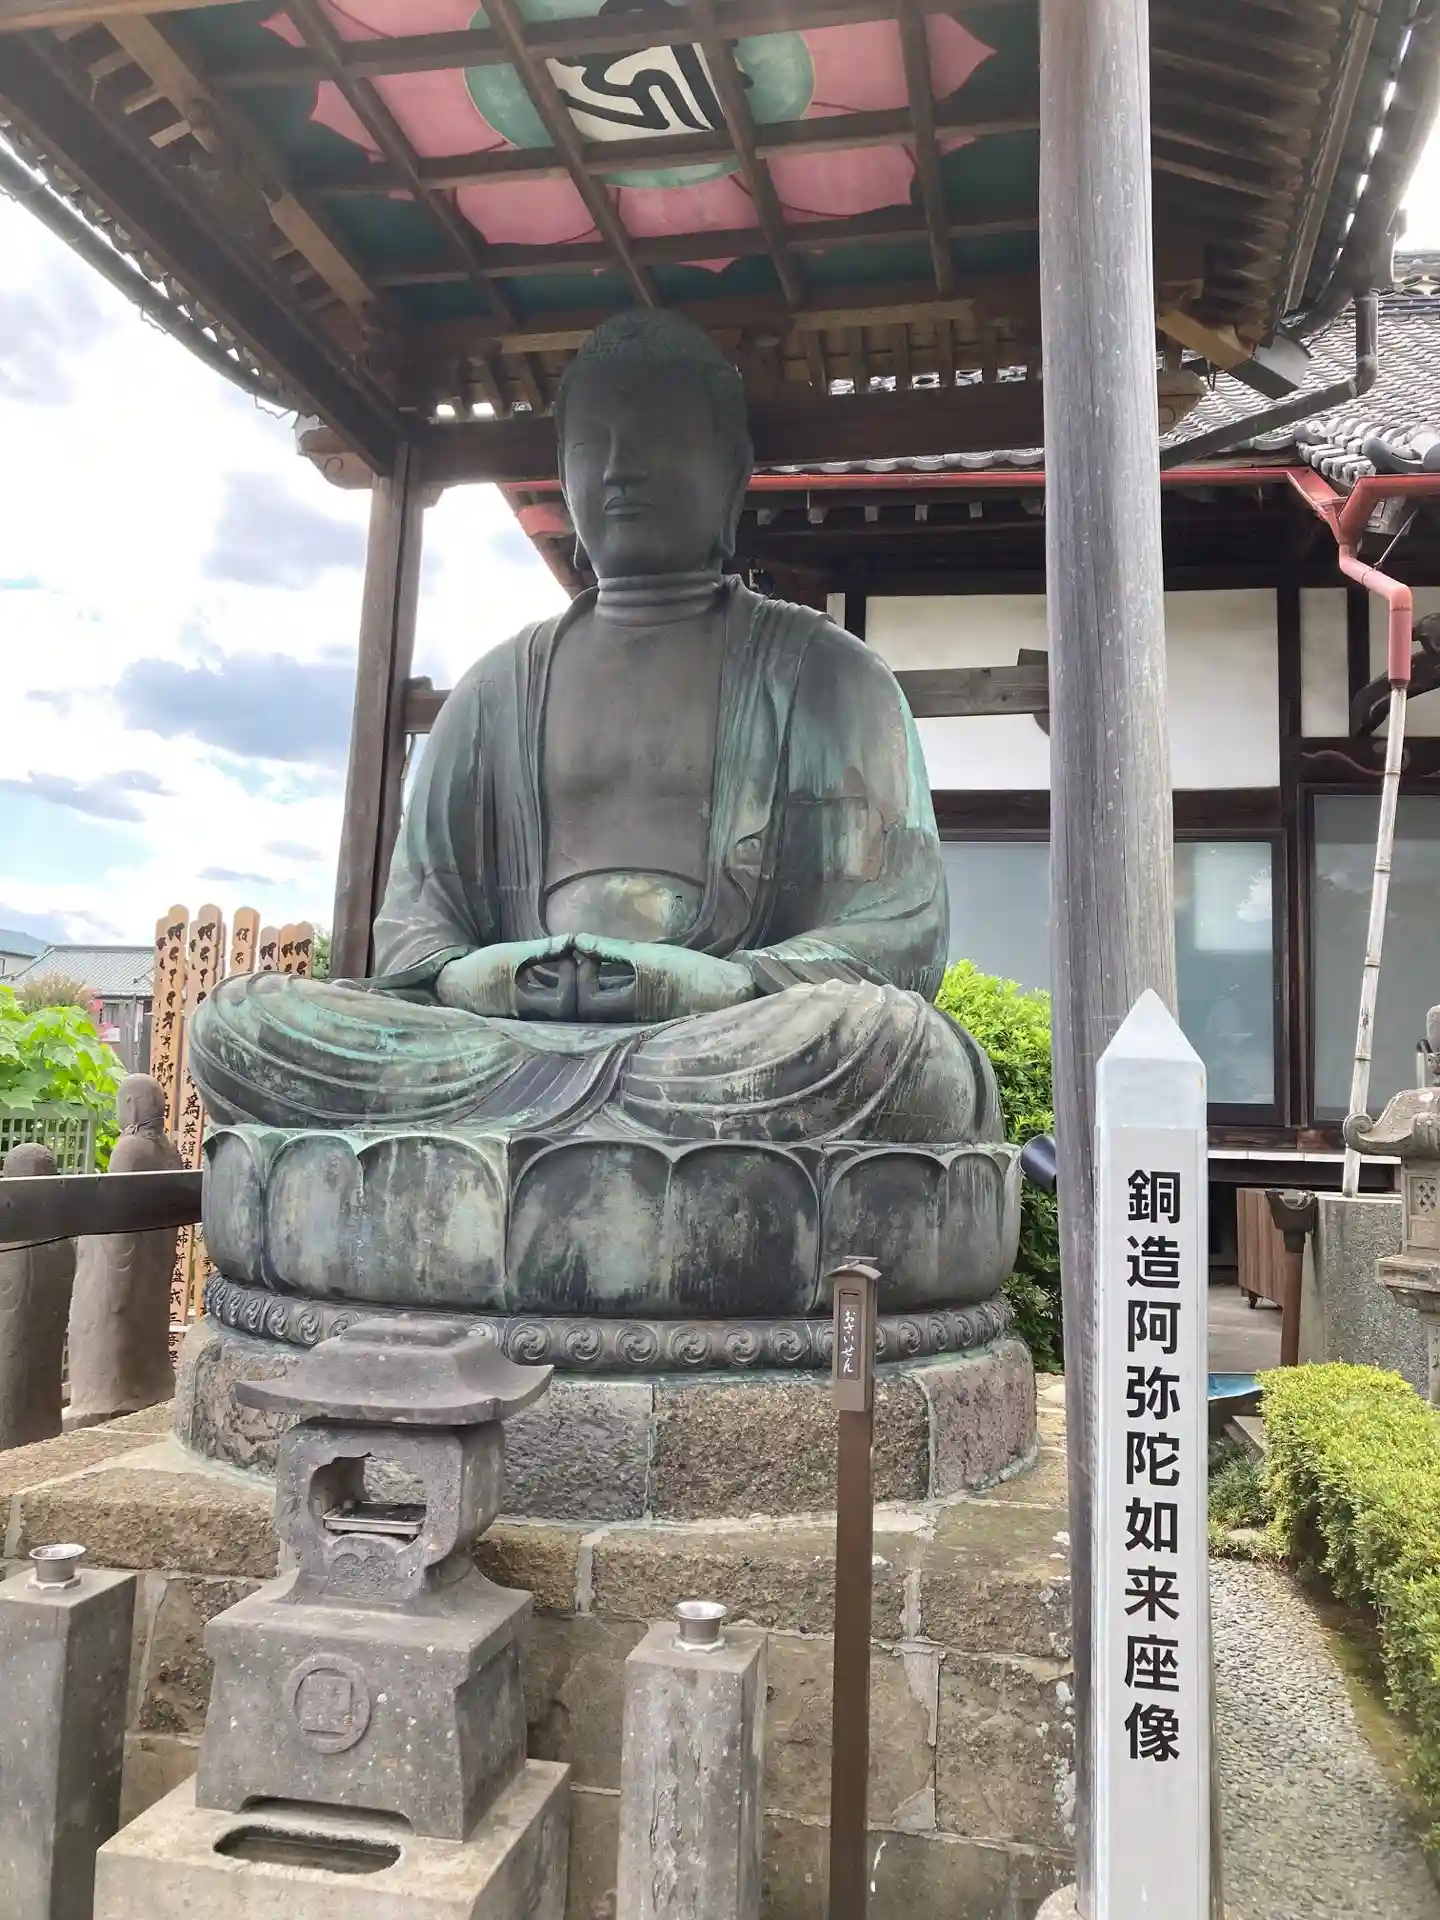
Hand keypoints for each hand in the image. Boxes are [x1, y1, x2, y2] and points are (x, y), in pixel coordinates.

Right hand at [436, 939, 577, 1019]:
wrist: (453, 986)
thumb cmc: (479, 969)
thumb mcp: (511, 953)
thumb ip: (543, 949)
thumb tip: (572, 939)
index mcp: (525, 1008)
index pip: (564, 1003)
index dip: (571, 979)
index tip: (568, 956)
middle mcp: (531, 1021)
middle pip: (570, 1010)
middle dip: (577, 984)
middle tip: (576, 960)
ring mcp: (529, 1020)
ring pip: (562, 1008)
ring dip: (568, 985)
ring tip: (566, 961)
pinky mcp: (527, 1015)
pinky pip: (551, 1004)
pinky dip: (557, 988)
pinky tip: (555, 970)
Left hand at [571, 936, 753, 1023]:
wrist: (732, 993)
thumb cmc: (693, 975)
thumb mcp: (650, 956)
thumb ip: (611, 950)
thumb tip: (577, 941)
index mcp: (625, 1013)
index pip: (582, 1002)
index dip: (578, 975)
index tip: (585, 950)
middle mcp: (624, 1025)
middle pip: (581, 1013)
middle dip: (573, 985)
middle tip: (577, 958)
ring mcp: (633, 1024)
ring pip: (595, 1012)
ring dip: (587, 987)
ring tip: (588, 961)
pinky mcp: (642, 1018)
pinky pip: (611, 1008)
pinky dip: (602, 990)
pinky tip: (605, 971)